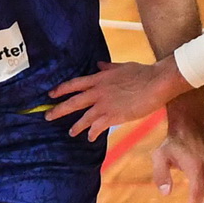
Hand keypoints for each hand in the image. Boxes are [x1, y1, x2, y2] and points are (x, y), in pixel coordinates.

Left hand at [47, 59, 186, 139]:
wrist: (155, 83)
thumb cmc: (142, 73)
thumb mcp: (122, 67)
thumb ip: (108, 67)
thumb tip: (99, 64)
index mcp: (99, 78)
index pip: (74, 84)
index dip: (61, 89)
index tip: (51, 94)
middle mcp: (98, 92)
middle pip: (73, 102)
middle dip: (58, 110)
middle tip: (47, 116)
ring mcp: (104, 105)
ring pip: (83, 118)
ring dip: (76, 126)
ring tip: (71, 132)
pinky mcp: (113, 116)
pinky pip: (97, 127)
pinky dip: (92, 133)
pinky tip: (90, 138)